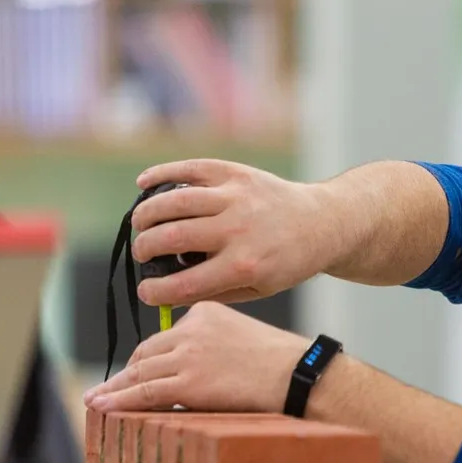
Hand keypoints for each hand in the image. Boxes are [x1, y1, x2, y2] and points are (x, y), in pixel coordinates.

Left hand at [83, 302, 308, 413]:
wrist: (298, 376)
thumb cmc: (283, 363)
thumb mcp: (246, 337)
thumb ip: (217, 344)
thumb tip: (202, 370)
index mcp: (206, 312)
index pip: (168, 335)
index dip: (151, 357)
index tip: (140, 369)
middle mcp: (192, 329)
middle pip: (147, 352)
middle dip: (128, 372)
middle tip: (109, 388)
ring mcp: (187, 356)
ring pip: (140, 373)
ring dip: (115, 389)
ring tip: (97, 400)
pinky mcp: (187, 383)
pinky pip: (144, 393)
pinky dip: (118, 400)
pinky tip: (102, 406)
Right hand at [128, 159, 345, 307]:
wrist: (321, 223)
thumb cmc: (286, 262)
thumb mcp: (259, 289)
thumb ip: (216, 292)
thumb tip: (171, 294)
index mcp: (244, 265)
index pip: (185, 284)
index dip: (156, 292)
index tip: (145, 292)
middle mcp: (237, 228)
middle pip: (171, 238)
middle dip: (145, 250)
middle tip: (143, 255)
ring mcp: (236, 197)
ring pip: (174, 201)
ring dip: (146, 214)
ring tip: (140, 225)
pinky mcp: (235, 173)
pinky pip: (189, 169)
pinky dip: (161, 174)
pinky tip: (143, 183)